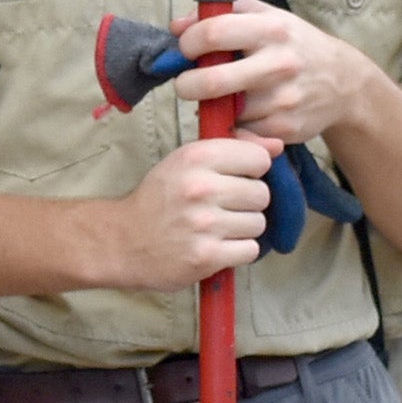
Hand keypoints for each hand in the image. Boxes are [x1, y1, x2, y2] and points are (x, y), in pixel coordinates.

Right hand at [91, 137, 275, 291]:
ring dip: (243, 229)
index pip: (259, 159)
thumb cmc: (159, 199)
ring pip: (258, 224)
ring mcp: (204, 225)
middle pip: (262, 194)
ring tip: (218, 229)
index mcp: (197, 157)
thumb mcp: (187, 162)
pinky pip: (250, 250)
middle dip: (248, 203)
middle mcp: (201, 188)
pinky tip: (217, 246)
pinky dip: (237, 251)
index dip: (251, 171)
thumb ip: (232, 149)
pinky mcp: (207, 256)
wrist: (123, 241)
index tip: (234, 180)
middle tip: (224, 208)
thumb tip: (278, 146)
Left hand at [176, 0, 392, 150]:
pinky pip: (240, 130)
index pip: (213, 33)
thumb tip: (177, 26)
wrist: (344, 83)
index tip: (186, 49)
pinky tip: (242, 112)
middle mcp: (279, 63)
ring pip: (224, 110)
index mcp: (272, 29)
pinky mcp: (283, 128)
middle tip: (186, 84)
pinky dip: (234, 124)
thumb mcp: (267, 17)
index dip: (188, 43)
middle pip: (211, 81)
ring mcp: (282, 99)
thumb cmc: (294, 45)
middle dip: (186, 86)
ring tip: (221, 96)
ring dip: (212, 107)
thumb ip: (223, 14)